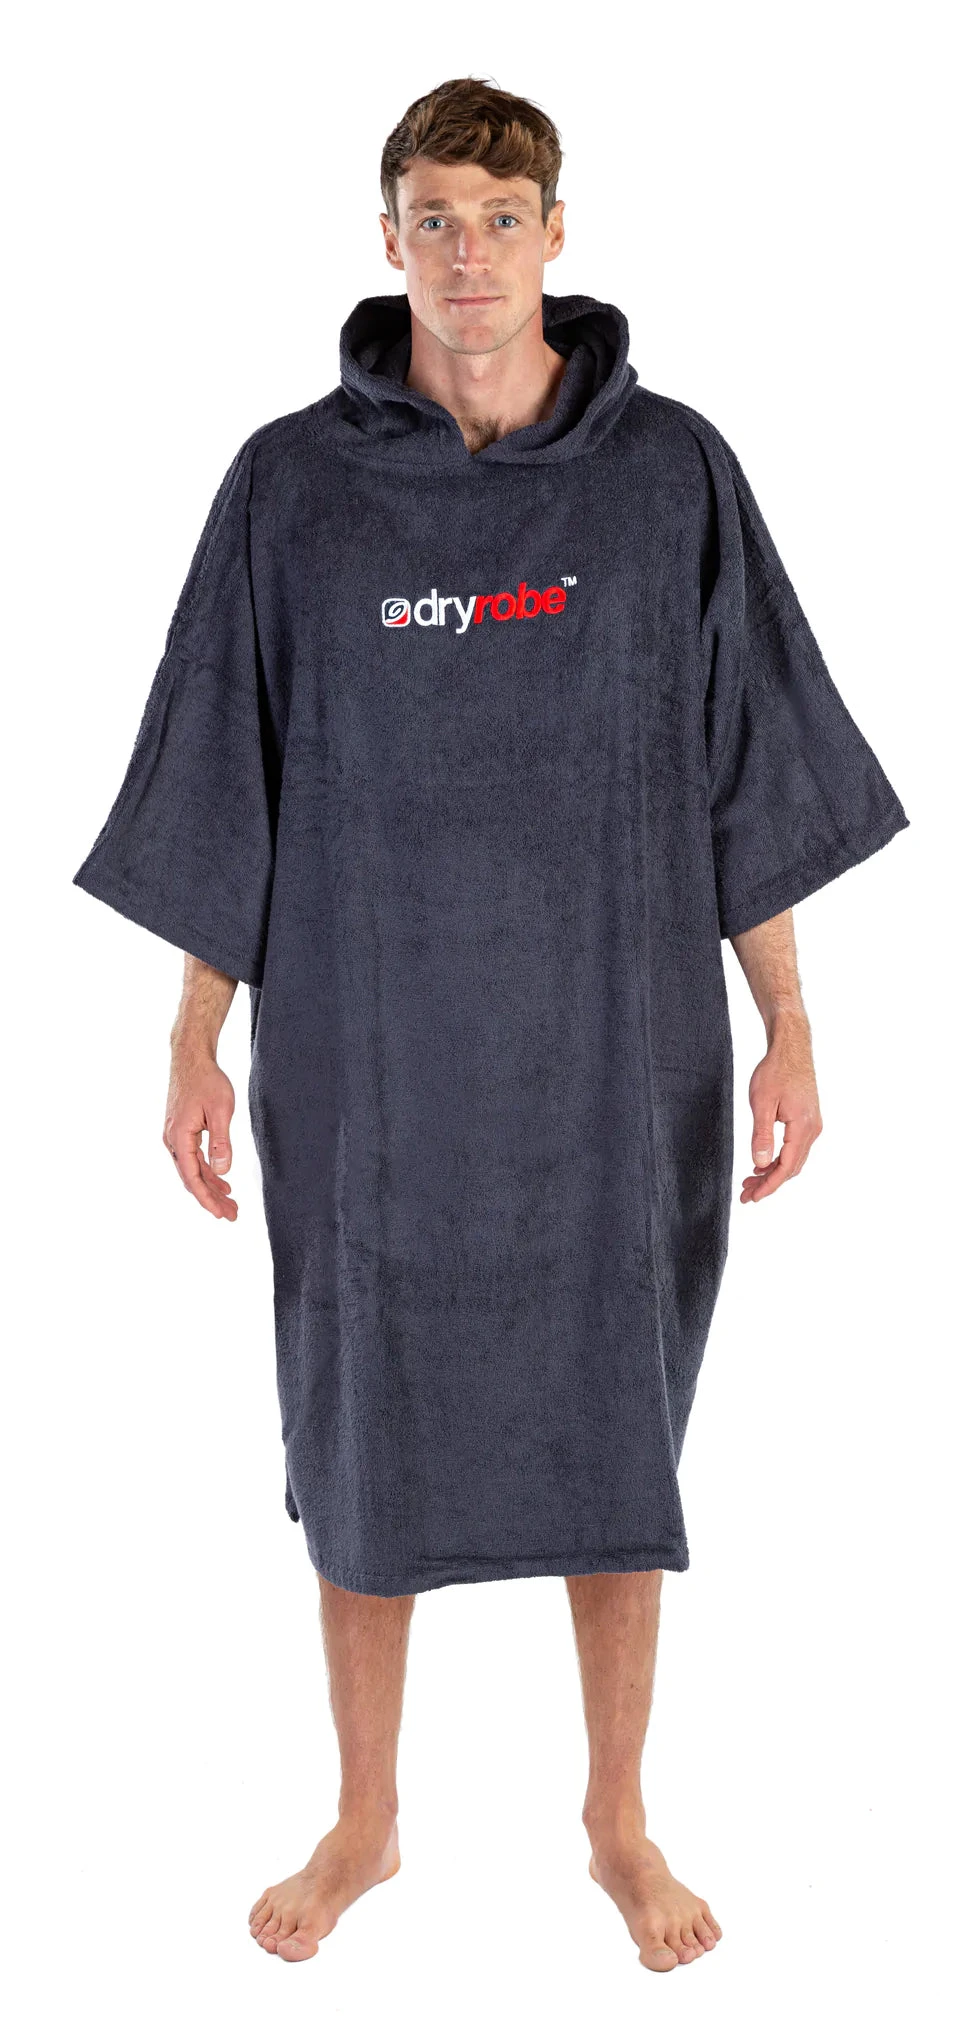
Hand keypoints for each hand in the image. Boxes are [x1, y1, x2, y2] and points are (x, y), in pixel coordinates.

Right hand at [162, 1051, 238, 1219]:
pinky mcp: (181, 1131)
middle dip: (211, 1199)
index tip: (220, 1214)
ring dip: (210, 1187)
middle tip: (231, 1215)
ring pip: (193, 1170)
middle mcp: (172, 1140)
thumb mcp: (221, 1110)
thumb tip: (223, 1171)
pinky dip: (207, 1172)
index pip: (192, 1177)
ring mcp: (175, 1136)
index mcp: (179, 1138)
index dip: (206, 1199)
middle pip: (192, 1178)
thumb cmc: (207, 1080)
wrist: (191, 1058)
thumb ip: (221, 1142)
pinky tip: (221, 1181)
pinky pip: (193, 1159)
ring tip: (230, 1203)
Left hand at [741, 1015, 822, 1203]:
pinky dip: (779, 1159)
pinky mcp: (808, 1121)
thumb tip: (758, 1164)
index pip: (786, 1167)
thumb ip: (761, 1135)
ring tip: (749, 1182)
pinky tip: (762, 1164)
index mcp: (803, 1127)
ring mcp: (812, 1125)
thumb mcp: (762, 1103)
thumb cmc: (776, 1071)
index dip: (769, 1186)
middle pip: (791, 1167)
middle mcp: (813, 1129)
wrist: (792, 1048)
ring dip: (773, 1172)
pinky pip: (795, 1148)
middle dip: (769, 1183)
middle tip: (745, 1194)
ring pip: (793, 1159)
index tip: (752, 1198)